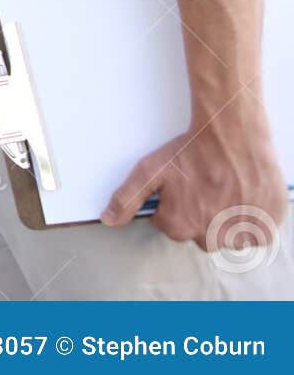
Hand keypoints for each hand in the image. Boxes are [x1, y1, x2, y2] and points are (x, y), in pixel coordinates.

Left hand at [103, 101, 287, 250]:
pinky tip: (244, 196)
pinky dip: (252, 218)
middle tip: (205, 185)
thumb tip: (108, 220)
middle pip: (199, 231)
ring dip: (227, 217)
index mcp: (179, 226)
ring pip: (228, 234)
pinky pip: (257, 233)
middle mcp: (209, 238)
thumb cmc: (192, 151)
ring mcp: (240, 235)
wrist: (232, 136)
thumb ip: (127, 198)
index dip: (174, 203)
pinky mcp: (265, 227)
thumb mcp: (150, 171)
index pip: (170, 223)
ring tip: (226, 188)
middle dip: (200, 212)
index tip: (183, 186)